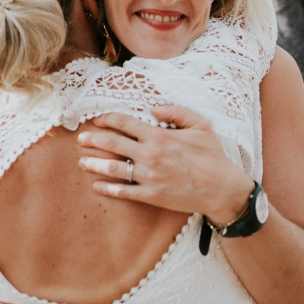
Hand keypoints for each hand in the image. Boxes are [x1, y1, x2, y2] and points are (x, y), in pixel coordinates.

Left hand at [76, 105, 254, 226]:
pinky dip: (108, 189)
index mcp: (160, 136)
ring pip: (114, 168)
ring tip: (82, 162)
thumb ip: (176, 112)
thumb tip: (152, 107)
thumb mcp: (201, 126)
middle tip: (80, 139)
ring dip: (95, 164)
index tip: (97, 120)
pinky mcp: (152, 195)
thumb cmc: (213, 156)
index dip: (107, 119)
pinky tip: (97, 185)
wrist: (223, 189)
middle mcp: (150, 155)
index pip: (125, 123)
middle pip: (113, 144)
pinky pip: (124, 192)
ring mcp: (149, 176)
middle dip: (93, 140)